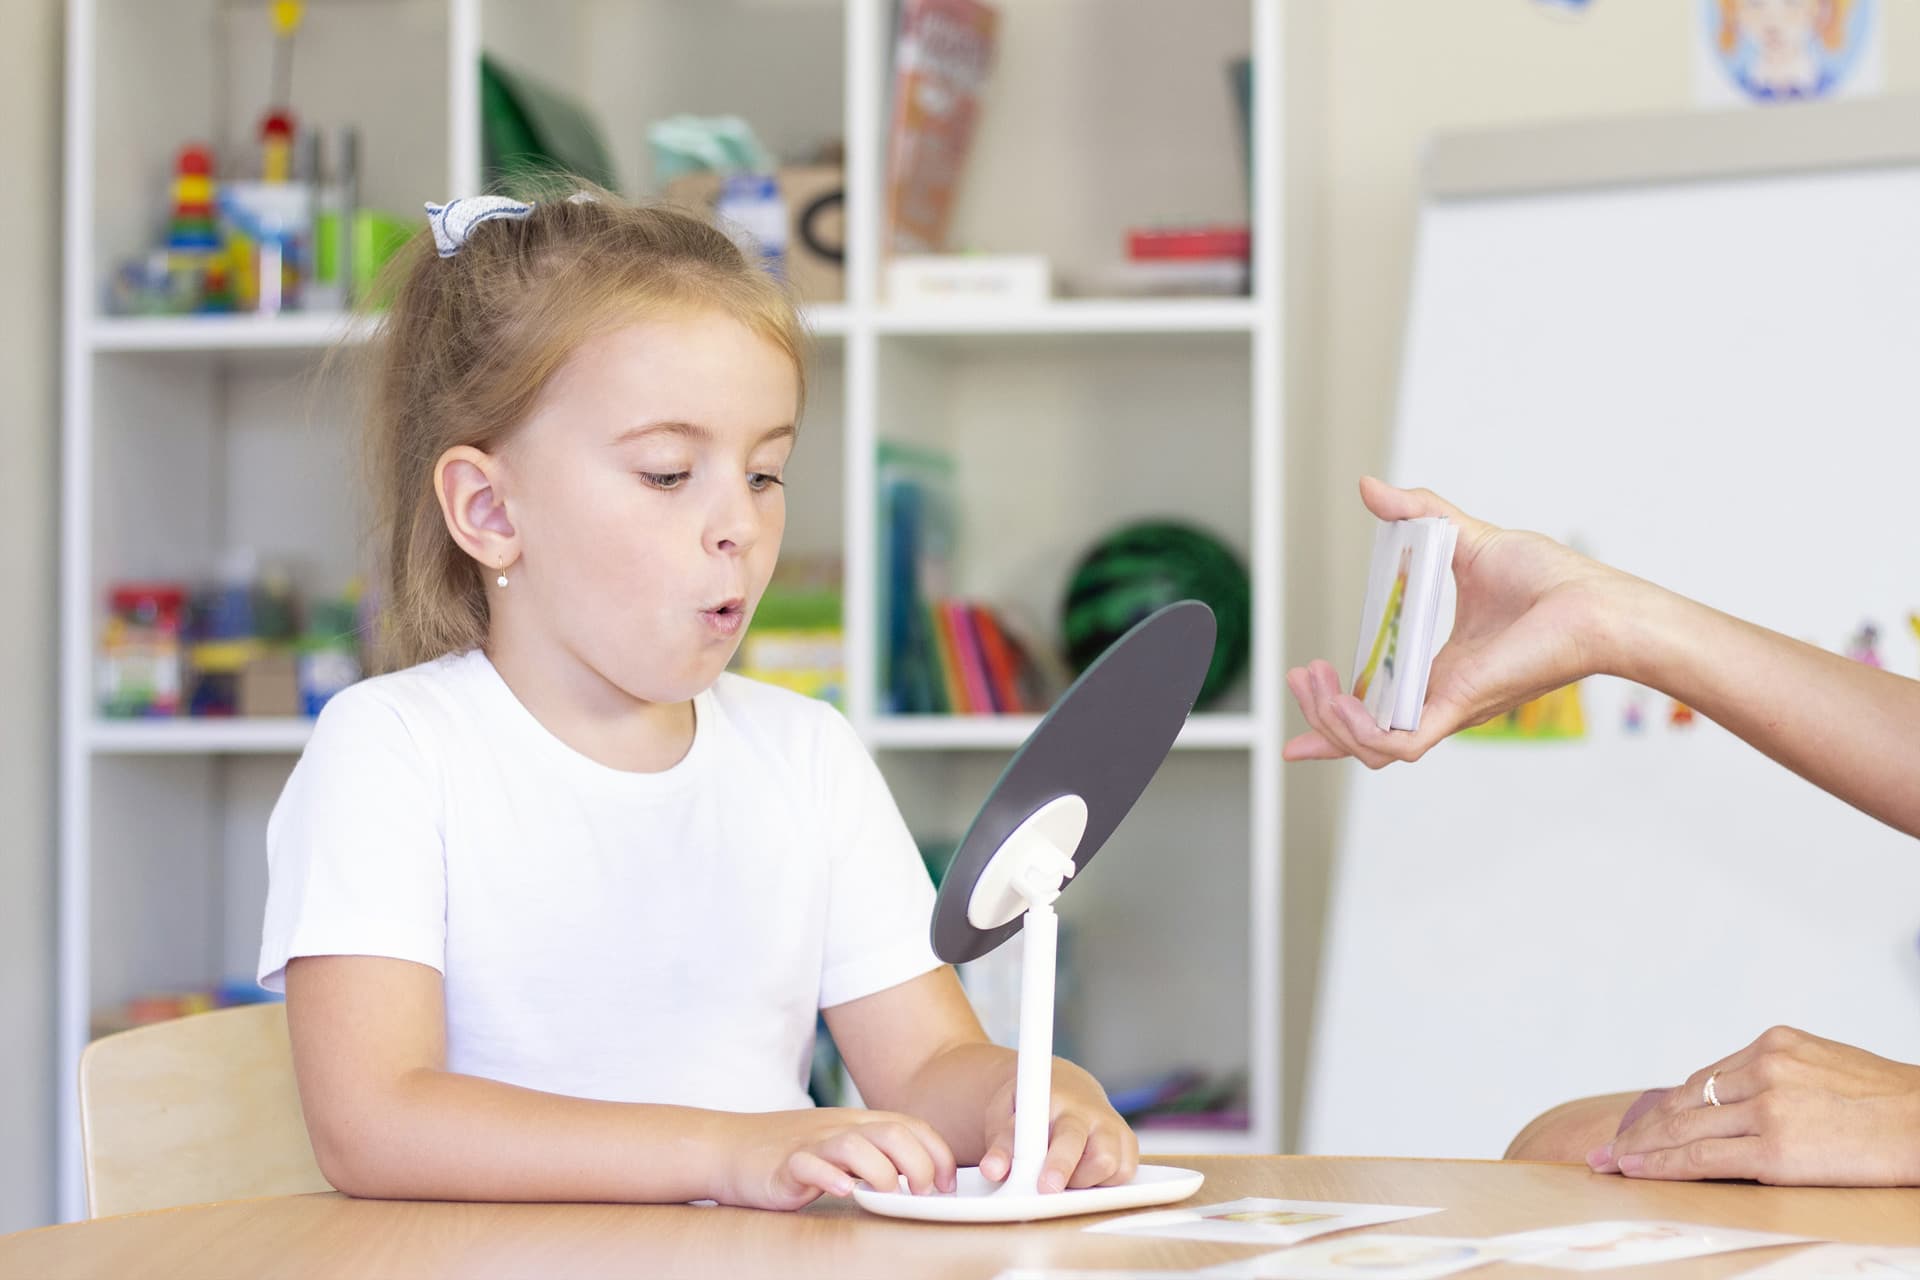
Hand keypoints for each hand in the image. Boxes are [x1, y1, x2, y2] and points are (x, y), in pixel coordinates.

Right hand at [720, 1107, 956, 1209]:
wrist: (729, 1146)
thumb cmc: (791, 1151)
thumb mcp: (840, 1144)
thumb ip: (876, 1153)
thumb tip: (922, 1178)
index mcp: (859, 1123)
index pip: (912, 1126)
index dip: (938, 1153)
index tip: (947, 1185)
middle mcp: (841, 1128)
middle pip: (893, 1132)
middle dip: (919, 1164)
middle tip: (923, 1195)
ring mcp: (813, 1144)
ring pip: (857, 1145)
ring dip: (882, 1172)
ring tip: (889, 1195)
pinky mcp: (786, 1164)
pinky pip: (811, 1165)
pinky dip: (830, 1177)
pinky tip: (843, 1191)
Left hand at [978, 1059, 1138, 1192]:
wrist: (1065, 1088)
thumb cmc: (1031, 1106)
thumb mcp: (1005, 1113)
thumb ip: (1000, 1142)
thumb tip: (993, 1171)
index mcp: (1055, 1099)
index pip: (1055, 1131)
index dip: (1053, 1161)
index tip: (1044, 1185)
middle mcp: (1089, 1112)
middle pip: (1095, 1153)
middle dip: (1073, 1175)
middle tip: (1048, 1189)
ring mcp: (1111, 1125)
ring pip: (1111, 1165)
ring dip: (1085, 1180)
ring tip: (1064, 1175)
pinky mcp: (1127, 1141)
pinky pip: (1124, 1172)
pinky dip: (1105, 1181)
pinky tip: (1085, 1173)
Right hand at [1285, 477, 1632, 767]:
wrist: (1594, 600)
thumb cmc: (1552, 580)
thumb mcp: (1465, 539)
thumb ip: (1416, 513)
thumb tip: (1371, 487)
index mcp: (1442, 670)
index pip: (1380, 708)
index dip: (1334, 716)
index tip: (1299, 696)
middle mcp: (1441, 697)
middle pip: (1365, 737)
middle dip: (1320, 716)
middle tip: (1302, 677)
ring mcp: (1448, 708)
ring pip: (1372, 749)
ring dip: (1331, 724)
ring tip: (1314, 684)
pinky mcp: (1458, 710)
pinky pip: (1397, 744)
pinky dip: (1360, 733)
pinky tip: (1339, 700)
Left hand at [1590, 1026, 1919, 1186]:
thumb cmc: (1890, 1104)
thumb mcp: (1827, 1068)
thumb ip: (1782, 1078)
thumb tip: (1744, 1101)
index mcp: (1774, 1043)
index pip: (1706, 1078)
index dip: (1669, 1104)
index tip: (1643, 1120)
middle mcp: (1763, 1067)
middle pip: (1685, 1100)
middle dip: (1643, 1126)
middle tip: (1609, 1146)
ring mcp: (1766, 1106)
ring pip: (1685, 1128)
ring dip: (1643, 1147)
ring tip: (1613, 1162)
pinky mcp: (1774, 1147)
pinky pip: (1703, 1157)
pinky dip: (1663, 1165)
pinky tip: (1638, 1170)